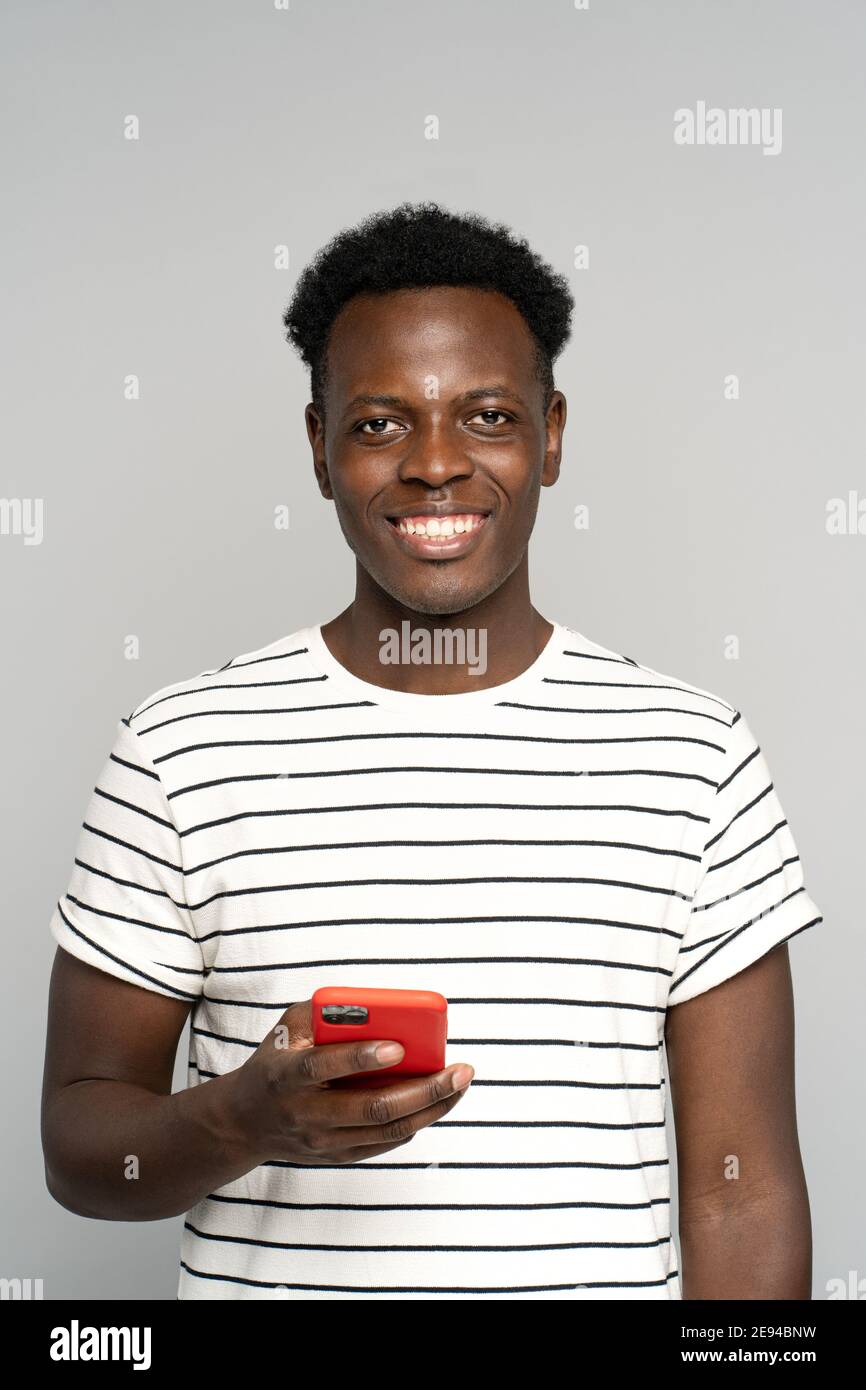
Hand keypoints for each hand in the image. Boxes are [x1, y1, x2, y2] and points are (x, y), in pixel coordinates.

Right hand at [225, 997, 473, 1165]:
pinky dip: (416, 1122)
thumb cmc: (277, 1060)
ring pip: (388, 1130)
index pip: (325, 1067)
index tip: (399, 1046)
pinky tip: (438, 1102)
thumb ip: (325, 1012)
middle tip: (461, 1069)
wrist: (245, 1122)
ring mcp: (323, 1142)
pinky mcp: (338, 1157)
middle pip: (372, 1108)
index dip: (361, 1058)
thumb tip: (377, 1006)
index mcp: (286, 1074)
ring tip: (460, 1084)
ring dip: (432, 1109)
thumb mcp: (288, 1027)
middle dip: (424, 1089)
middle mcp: (305, 1114)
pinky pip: (386, 1142)